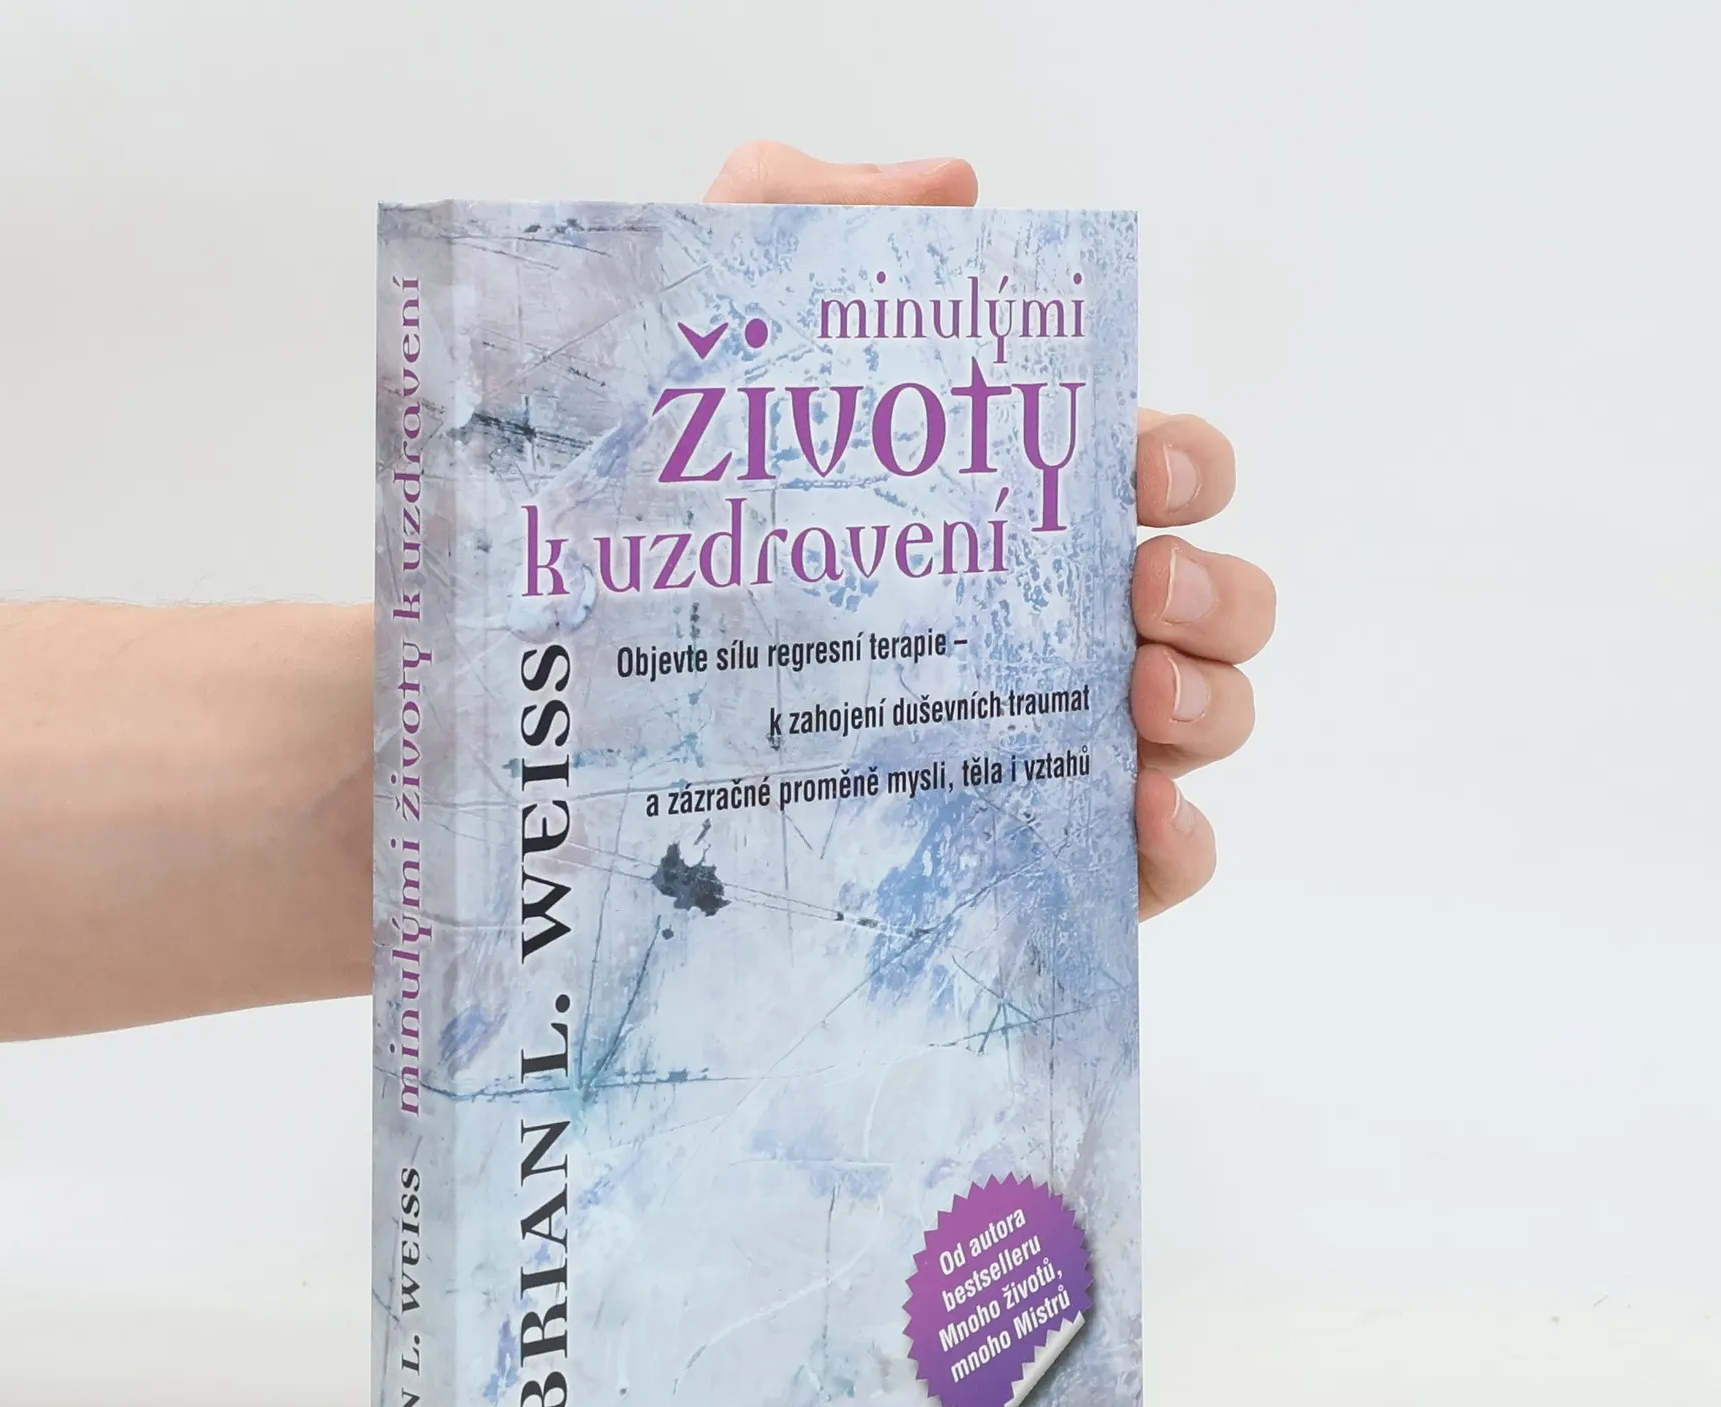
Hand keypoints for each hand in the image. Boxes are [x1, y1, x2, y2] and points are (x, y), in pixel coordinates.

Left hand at [707, 142, 1274, 918]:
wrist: (548, 693)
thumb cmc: (631, 524)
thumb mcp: (698, 345)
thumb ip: (804, 215)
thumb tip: (961, 185)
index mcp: (1004, 516)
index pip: (1153, 475)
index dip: (1184, 465)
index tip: (1138, 472)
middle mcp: (1040, 628)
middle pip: (1210, 600)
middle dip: (1214, 588)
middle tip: (1136, 588)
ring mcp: (1041, 748)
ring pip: (1206, 719)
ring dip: (1213, 701)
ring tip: (1137, 693)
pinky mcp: (1020, 862)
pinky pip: (1154, 865)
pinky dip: (1180, 843)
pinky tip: (1137, 816)